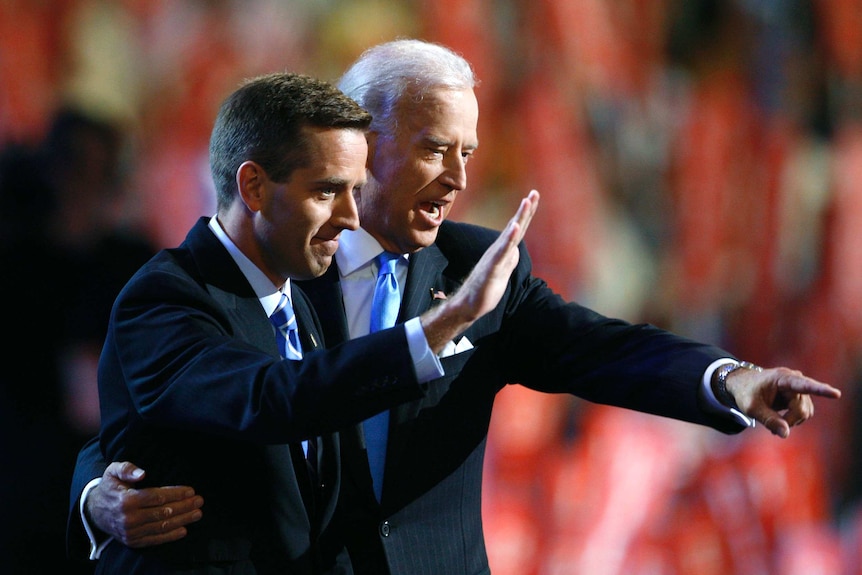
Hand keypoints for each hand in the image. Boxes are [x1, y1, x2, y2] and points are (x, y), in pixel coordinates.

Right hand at [87, 461, 203, 547]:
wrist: (94, 511)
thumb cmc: (110, 487)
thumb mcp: (113, 471)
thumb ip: (127, 469)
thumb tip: (142, 473)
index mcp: (126, 500)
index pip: (157, 497)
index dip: (176, 494)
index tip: (191, 491)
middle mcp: (129, 518)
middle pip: (163, 512)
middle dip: (184, 506)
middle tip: (200, 501)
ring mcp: (130, 532)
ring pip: (162, 527)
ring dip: (183, 520)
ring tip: (197, 513)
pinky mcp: (132, 541)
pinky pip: (154, 540)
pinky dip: (170, 536)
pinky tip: (184, 530)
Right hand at [420, 190, 538, 351]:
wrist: (469, 305)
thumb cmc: (485, 287)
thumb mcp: (503, 270)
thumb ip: (509, 258)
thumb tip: (515, 249)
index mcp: (504, 250)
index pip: (518, 229)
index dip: (526, 214)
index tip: (534, 196)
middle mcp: (499, 250)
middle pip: (515, 226)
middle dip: (526, 210)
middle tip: (534, 193)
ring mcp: (495, 258)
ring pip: (510, 235)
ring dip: (519, 218)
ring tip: (526, 202)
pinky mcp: (492, 268)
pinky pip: (502, 251)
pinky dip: (508, 239)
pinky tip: (515, 228)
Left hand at [726, 366, 840, 437]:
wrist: (743, 385)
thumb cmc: (746, 393)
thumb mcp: (751, 408)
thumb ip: (768, 420)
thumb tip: (786, 434)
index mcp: (781, 378)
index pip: (803, 385)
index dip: (820, 390)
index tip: (836, 394)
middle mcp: (794, 380)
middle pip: (801, 408)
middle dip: (788, 420)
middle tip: (771, 429)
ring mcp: (799, 389)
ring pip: (805, 412)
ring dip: (791, 420)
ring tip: (774, 420)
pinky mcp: (801, 397)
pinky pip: (804, 413)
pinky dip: (794, 419)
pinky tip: (782, 419)